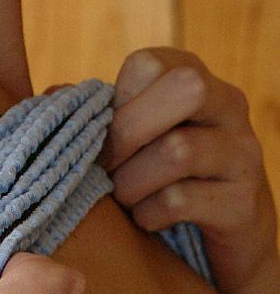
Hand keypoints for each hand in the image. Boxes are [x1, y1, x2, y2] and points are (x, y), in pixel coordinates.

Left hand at [101, 47, 279, 293]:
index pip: (147, 63)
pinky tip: (146, 218)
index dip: (116, 98)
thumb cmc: (164, 170)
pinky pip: (182, 199)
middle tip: (106, 164)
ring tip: (123, 195)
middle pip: (183, 88)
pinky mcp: (243, 203)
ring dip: (132, 180)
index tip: (104, 130)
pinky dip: (149, 213)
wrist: (225, 233)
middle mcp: (227, 104)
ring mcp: (242, 152)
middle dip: (127, 131)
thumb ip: (96, 110)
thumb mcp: (135, 131)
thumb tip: (53, 96)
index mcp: (193, 74)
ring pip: (178, 150)